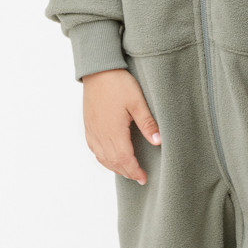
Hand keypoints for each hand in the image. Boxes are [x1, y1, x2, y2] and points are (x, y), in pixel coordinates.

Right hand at [82, 68, 160, 184]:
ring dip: (115, 168)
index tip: (143, 178)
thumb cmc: (117, 83)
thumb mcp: (137, 102)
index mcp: (114, 131)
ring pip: (102, 158)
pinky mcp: (88, 126)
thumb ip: (147, 123)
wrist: (98, 70)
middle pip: (113, 162)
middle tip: (138, 178)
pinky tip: (109, 158)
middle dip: (126, 172)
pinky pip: (94, 149)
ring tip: (127, 171)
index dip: (134, 171)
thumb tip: (158, 142)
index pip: (124, 159)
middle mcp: (100, 134)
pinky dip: (103, 158)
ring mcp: (92, 131)